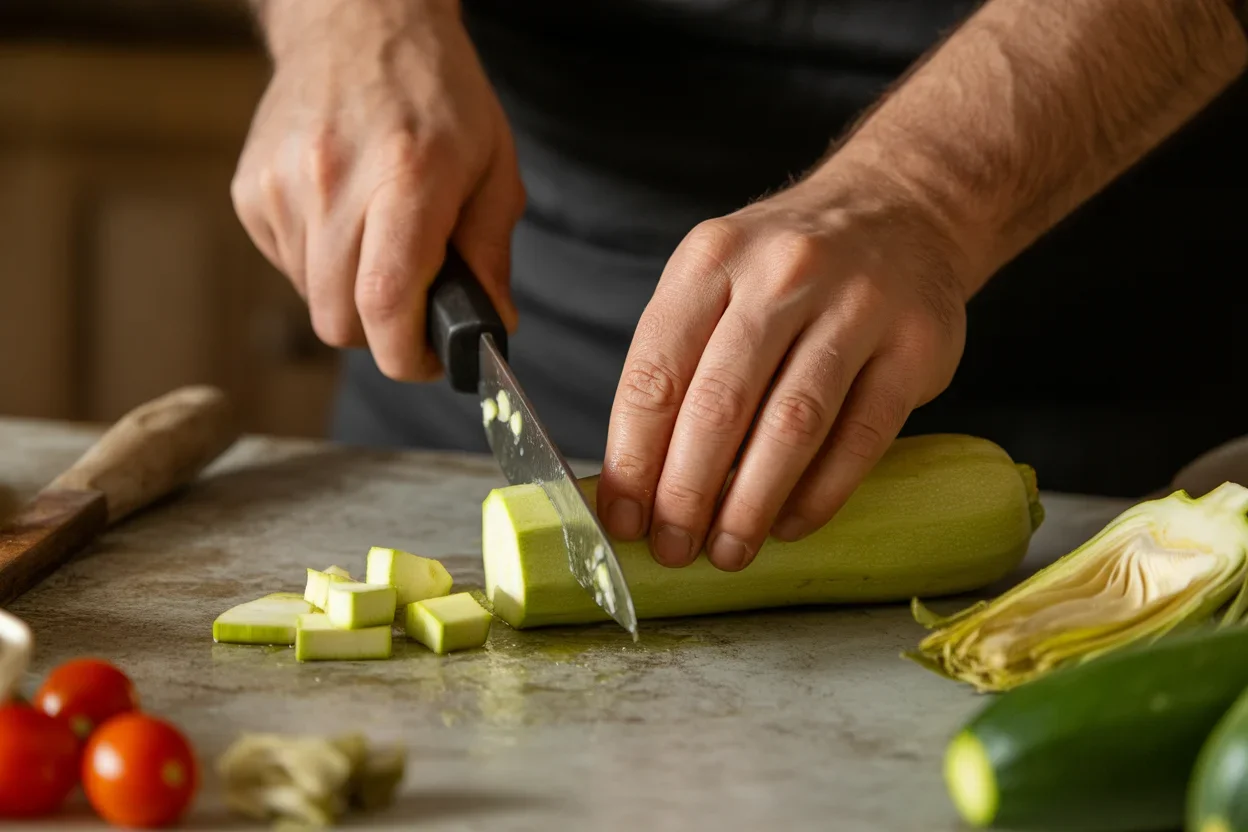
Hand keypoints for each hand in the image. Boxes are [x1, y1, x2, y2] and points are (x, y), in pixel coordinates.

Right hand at [231, 0, 522, 379]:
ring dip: (349, 297)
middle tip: (411, 310)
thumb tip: (492, 325)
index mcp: (406, 177)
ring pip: (311, 300)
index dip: (406, 355)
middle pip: (339, 320)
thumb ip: (492, 252)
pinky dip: (318, 266)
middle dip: (379, 333)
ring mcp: (282, 185)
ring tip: (378, 245)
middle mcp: (333, 182)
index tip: (428, 360)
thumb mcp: (494, 165)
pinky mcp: (250, 188)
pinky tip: (344, 222)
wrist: (357, 20)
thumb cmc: (436, 92)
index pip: (385, 302)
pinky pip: (286, 266)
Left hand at [597, 164, 972, 570]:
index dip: (633, 457)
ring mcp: (857, 305)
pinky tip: (790, 525)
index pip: (656, 372)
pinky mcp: (916, 345)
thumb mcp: (718, 279)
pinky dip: (819, 493)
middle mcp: (782, 274)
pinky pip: (861, 436)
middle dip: (687, 492)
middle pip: (719, 404)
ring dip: (750, 503)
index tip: (623, 518)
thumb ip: (679, 361)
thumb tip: (633, 478)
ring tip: (727, 551)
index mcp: (711, 260)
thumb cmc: (788, 269)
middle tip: (673, 548)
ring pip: (792, 424)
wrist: (905, 210)